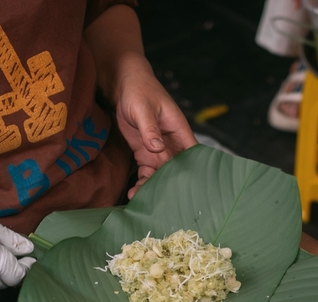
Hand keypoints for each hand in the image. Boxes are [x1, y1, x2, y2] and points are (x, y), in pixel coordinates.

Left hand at [114, 67, 196, 197]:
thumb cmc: (138, 90)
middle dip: (170, 185)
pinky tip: (133, 192)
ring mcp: (158, 148)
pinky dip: (141, 181)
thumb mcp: (143, 108)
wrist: (122, 84)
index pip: (192, 153)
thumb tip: (157, 148)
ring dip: (152, 186)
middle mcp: (172, 142)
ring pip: (161, 173)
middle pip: (176, 169)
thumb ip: (150, 129)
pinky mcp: (144, 152)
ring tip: (139, 197)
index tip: (192, 189)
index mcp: (179, 130)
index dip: (195, 171)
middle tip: (160, 201)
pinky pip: (146, 171)